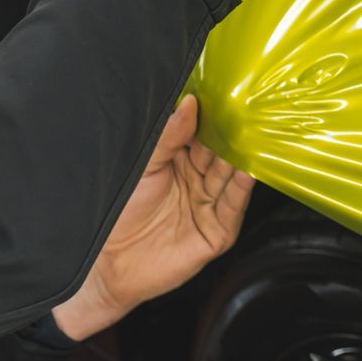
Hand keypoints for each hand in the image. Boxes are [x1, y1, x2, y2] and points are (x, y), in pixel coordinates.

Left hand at [52, 96, 253, 341]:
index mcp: (181, 163)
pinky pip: (233, 206)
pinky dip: (242, 188)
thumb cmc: (118, 215)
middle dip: (234, 134)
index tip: (227, 94)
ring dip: (243, 157)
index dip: (214, 118)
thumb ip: (168, 138)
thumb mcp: (143, 168)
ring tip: (254, 135)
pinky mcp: (218, 232)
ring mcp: (210, 206)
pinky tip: (248, 170)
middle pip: (221, 154)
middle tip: (248, 110)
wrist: (107, 265)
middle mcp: (199, 182)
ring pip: (231, 176)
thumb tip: (190, 104)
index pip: (203, 136)